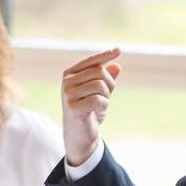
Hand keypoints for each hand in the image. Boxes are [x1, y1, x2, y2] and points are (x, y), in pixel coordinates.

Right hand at [61, 47, 121, 166]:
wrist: (80, 134)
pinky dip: (103, 106)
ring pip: (100, 85)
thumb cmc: (89, 111)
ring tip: (98, 107)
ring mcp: (68, 93)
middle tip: (105, 99)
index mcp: (70, 74)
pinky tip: (96, 113)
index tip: (118, 50)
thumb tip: (116, 66)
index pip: (91, 61)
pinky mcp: (72, 106)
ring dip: (106, 98)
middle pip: (99, 72)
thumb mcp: (101, 93)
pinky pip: (98, 99)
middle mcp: (67, 81)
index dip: (105, 55)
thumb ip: (107, 79)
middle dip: (109, 85)